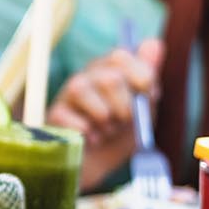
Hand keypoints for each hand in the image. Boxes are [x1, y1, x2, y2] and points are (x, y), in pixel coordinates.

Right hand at [47, 39, 163, 188]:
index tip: (148, 94)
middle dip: (125, 105)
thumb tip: (154, 42)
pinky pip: (73, 118)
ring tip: (107, 130)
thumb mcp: (143, 107)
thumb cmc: (119, 134)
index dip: (139, 74)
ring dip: (105, 119)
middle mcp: (86, 77)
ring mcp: (67, 95)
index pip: (120, 56)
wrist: (96, 166)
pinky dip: (91, 134)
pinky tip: (92, 139)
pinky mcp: (54, 115)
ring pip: (84, 91)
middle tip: (125, 120)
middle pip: (109, 78)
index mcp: (108, 70)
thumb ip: (148, 75)